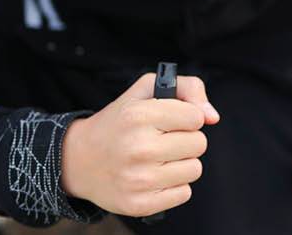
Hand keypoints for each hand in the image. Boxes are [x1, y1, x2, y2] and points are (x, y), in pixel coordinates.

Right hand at [61, 72, 219, 216]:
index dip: (187, 116)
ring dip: (182, 163)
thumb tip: (213, 116)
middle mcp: (139, 148)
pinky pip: (184, 193)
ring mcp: (139, 179)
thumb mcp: (146, 90)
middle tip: (163, 139)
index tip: (171, 120)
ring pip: (195, 169)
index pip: (196, 117)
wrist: (78, 160)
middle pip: (199, 144)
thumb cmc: (119, 121)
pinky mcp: (140, 205)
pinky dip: (174, 185)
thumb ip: (187, 88)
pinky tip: (154, 176)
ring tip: (159, 158)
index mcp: (139, 116)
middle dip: (186, 139)